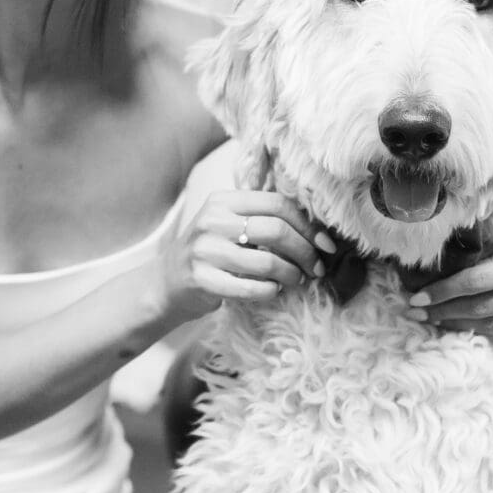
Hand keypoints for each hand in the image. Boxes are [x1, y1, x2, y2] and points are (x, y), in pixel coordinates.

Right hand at [161, 190, 331, 321]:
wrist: (167, 282)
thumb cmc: (211, 253)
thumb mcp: (229, 225)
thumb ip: (262, 220)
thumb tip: (318, 233)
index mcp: (224, 201)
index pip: (277, 204)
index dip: (307, 225)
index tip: (325, 244)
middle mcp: (212, 220)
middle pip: (276, 231)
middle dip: (305, 251)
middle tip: (316, 268)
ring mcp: (205, 250)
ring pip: (267, 262)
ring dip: (291, 274)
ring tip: (297, 280)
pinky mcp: (202, 279)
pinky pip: (249, 287)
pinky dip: (270, 291)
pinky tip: (274, 291)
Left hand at [410, 218, 492, 343]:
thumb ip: (492, 260)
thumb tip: (451, 273)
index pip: (475, 283)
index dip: (442, 292)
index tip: (417, 297)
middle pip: (479, 308)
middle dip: (443, 311)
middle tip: (415, 312)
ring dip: (459, 325)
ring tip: (434, 320)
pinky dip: (486, 333)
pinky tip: (466, 329)